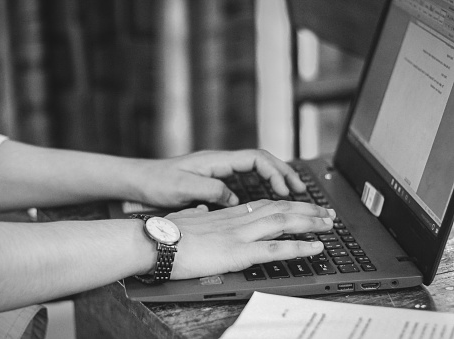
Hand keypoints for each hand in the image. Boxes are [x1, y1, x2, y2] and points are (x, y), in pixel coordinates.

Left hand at [135, 150, 305, 207]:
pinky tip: (262, 199)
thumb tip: (235, 200)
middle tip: (299, 189)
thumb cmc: (155, 182)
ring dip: (273, 179)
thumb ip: (211, 191)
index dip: (275, 172)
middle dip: (282, 172)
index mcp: (216, 160)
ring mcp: (216, 170)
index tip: (285, 189)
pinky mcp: (211, 181)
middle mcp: (219, 162)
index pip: (256, 158)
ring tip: (290, 192)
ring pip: (253, 170)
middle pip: (260, 161)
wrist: (136, 181)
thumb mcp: (183, 188)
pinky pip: (242, 180)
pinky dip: (258, 187)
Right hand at [166, 199, 334, 279]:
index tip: (303, 205)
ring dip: (311, 223)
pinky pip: (275, 250)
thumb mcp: (185, 217)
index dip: (288, 204)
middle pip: (280, 209)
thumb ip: (198, 212)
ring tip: (330, 224)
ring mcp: (239, 235)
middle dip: (308, 209)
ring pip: (284, 223)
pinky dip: (299, 248)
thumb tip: (204, 207)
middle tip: (327, 212)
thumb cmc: (166, 232)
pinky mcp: (237, 253)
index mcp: (227, 214)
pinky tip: (316, 247)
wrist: (154, 241)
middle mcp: (238, 220)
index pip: (265, 205)